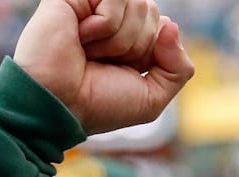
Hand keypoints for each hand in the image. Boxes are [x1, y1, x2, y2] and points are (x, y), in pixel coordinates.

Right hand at [14, 0, 193, 134]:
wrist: (59, 106)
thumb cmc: (97, 105)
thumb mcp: (152, 98)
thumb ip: (179, 68)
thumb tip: (171, 25)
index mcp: (129, 38)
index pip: (162, 25)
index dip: (151, 52)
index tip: (125, 71)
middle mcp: (111, 18)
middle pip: (151, 11)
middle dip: (135, 45)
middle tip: (104, 62)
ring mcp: (92, 4)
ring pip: (137, 4)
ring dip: (118, 39)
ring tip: (89, 52)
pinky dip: (104, 25)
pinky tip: (81, 37)